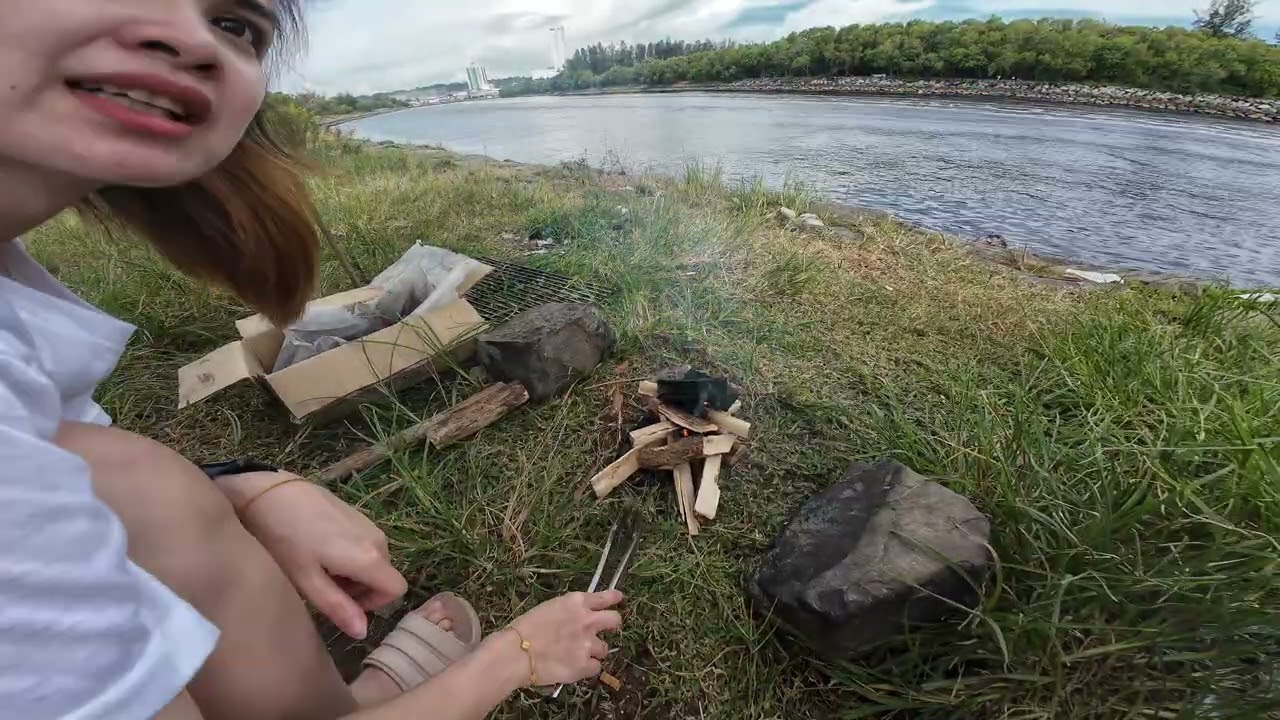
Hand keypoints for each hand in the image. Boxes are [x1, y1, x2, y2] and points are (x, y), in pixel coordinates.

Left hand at [217, 472, 407, 639]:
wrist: (267, 492)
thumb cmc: (284, 540)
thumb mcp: (306, 581)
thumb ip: (338, 608)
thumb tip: (363, 632)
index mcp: (369, 558)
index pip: (397, 590)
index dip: (375, 604)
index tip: (345, 604)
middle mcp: (377, 539)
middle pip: (384, 575)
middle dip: (360, 589)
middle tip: (322, 588)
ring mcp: (367, 523)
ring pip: (373, 559)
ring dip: (353, 573)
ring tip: (316, 568)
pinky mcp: (355, 512)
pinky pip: (364, 543)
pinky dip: (348, 554)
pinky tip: (316, 549)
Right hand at [508, 590, 624, 685]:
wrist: (516, 653)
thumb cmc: (525, 628)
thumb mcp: (548, 609)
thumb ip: (568, 613)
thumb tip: (574, 620)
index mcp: (576, 602)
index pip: (605, 597)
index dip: (613, 599)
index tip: (618, 599)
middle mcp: (588, 620)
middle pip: (615, 620)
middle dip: (613, 625)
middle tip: (606, 630)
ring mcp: (589, 644)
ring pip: (604, 648)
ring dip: (594, 651)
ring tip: (577, 655)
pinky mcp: (585, 666)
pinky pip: (595, 668)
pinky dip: (587, 668)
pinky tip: (574, 668)